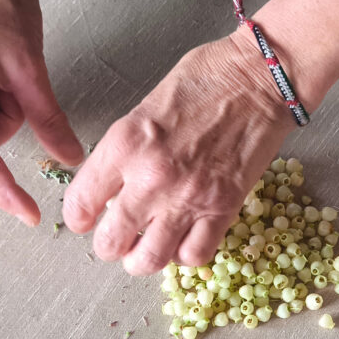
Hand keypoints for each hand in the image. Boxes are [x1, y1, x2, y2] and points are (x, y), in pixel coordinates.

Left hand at [62, 27, 294, 274]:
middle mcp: (151, 177)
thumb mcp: (144, 107)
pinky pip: (194, 255)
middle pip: (110, 243)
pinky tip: (183, 238)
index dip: (79, 218)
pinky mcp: (222, 208)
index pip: (81, 203)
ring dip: (143, 259)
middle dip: (110, 245)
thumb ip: (125, 151)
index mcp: (125, 144)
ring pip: (149, 260)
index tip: (86, 219)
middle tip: (118, 237)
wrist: (259, 79)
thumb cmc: (206, 80)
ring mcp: (188, 197)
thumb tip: (111, 186)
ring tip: (147, 248)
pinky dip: (184, 254)